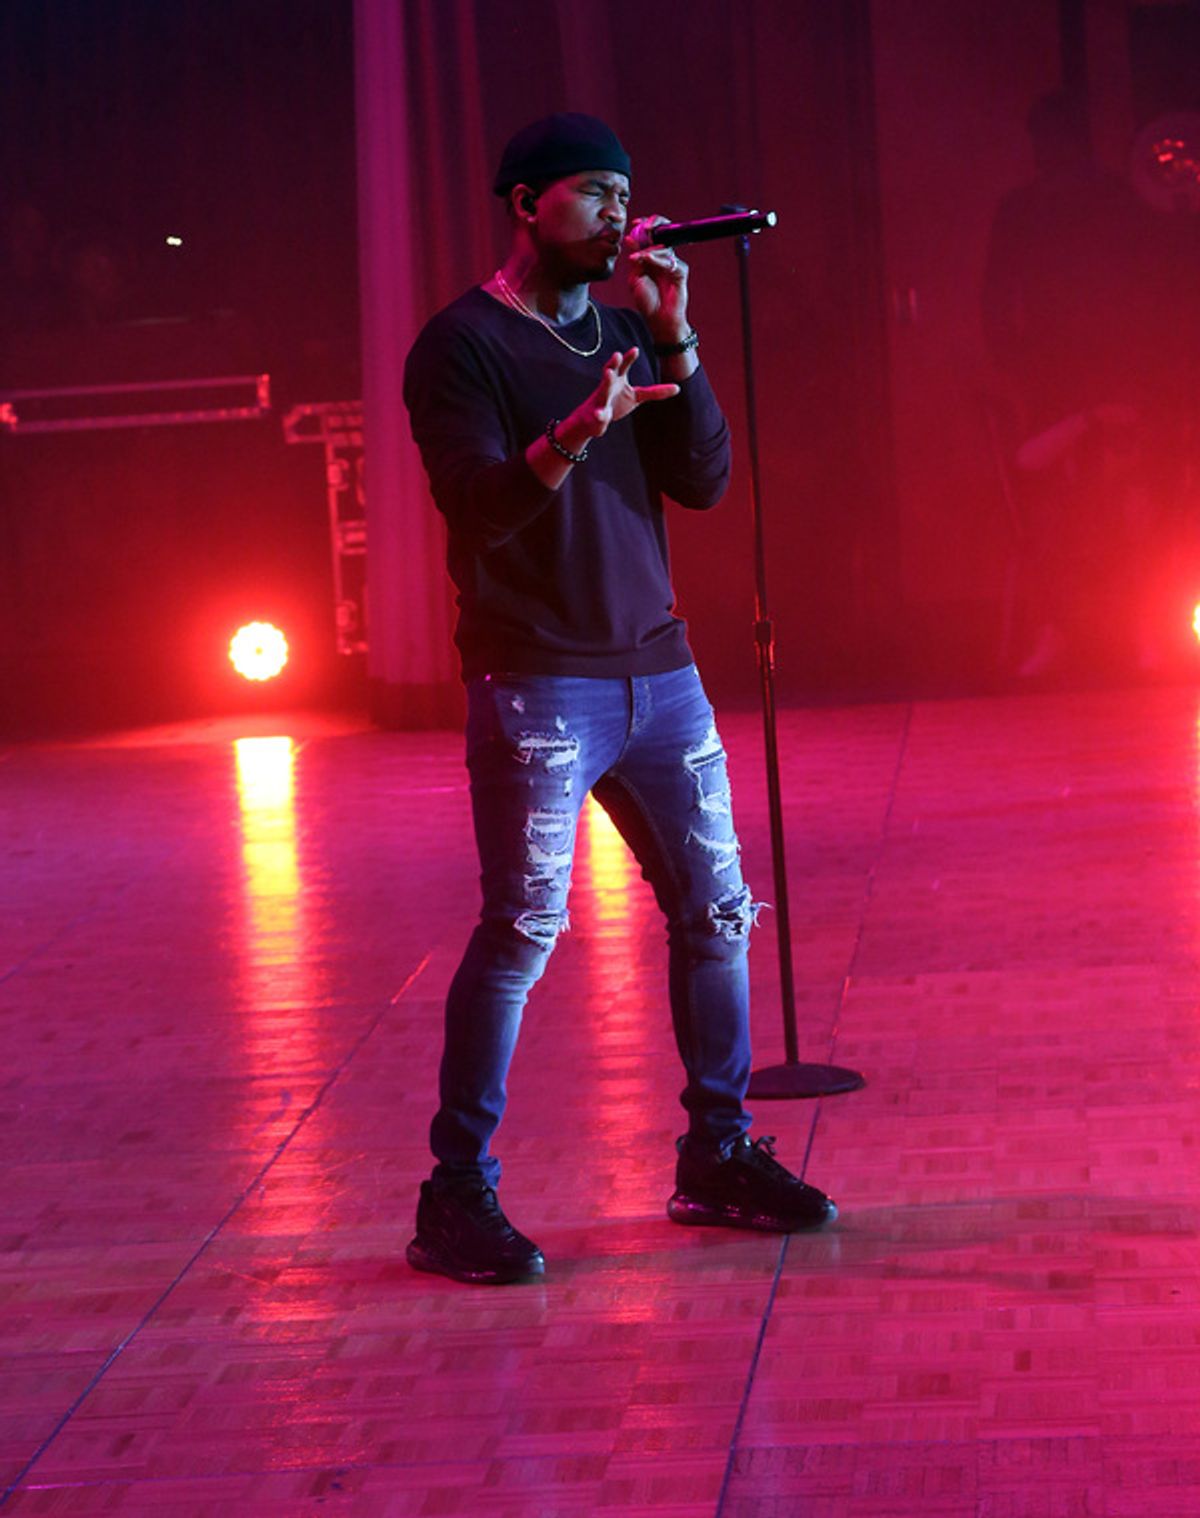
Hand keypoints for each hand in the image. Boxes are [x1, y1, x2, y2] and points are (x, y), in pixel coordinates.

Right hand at [571, 347, 678, 440]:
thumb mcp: (637, 397)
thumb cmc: (615, 403)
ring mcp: (601, 399)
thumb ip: (655, 392)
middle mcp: (608, 386)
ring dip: (605, 381)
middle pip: (610, 372)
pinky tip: (600, 416)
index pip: (624, 366)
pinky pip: (598, 414)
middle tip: (617, 355)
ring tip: (608, 373)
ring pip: (603, 389)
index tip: (635, 350)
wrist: (593, 419)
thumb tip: (678, 388)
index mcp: (618, 379)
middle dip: (613, 363)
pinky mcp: (597, 414)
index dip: (629, 358)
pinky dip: (599, 414)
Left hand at [626, 216, 688, 340]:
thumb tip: (630, 238)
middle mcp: (663, 257)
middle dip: (654, 224)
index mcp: (651, 257)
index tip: (635, 223)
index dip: (644, 225)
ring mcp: (672, 264)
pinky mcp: (680, 272)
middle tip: (644, 226)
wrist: (658, 319)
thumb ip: (635, 259)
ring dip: (649, 249)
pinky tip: (647, 260)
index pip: (651, 235)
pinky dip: (657, 259)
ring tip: (638, 258)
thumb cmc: (647, 302)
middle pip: (663, 232)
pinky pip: (669, 260)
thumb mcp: (635, 278)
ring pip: (664, 246)